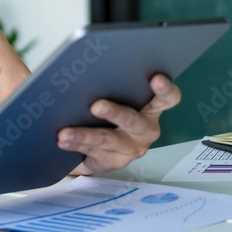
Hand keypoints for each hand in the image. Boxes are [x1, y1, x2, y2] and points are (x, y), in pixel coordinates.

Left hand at [57, 74, 180, 174]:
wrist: (102, 146)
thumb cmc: (111, 114)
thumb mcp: (117, 97)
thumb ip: (111, 85)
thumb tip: (84, 70)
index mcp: (151, 108)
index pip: (168, 99)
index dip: (165, 90)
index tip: (156, 79)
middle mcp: (146, 129)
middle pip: (134, 121)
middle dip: (115, 113)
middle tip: (96, 105)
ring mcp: (132, 148)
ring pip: (108, 139)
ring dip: (85, 135)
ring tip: (65, 132)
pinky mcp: (116, 161)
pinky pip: (94, 152)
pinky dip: (77, 144)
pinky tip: (63, 140)